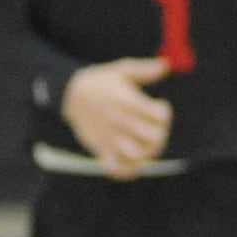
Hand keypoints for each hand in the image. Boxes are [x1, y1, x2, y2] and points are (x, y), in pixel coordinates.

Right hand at [60, 56, 172, 178]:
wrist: (70, 93)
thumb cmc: (102, 81)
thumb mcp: (122, 70)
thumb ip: (145, 69)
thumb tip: (166, 65)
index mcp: (128, 102)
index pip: (160, 116)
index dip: (165, 113)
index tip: (159, 108)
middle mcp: (120, 121)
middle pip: (155, 138)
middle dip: (162, 134)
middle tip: (155, 128)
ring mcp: (110, 137)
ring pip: (138, 155)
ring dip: (148, 152)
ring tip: (146, 144)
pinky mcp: (100, 148)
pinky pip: (115, 168)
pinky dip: (128, 171)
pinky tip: (135, 163)